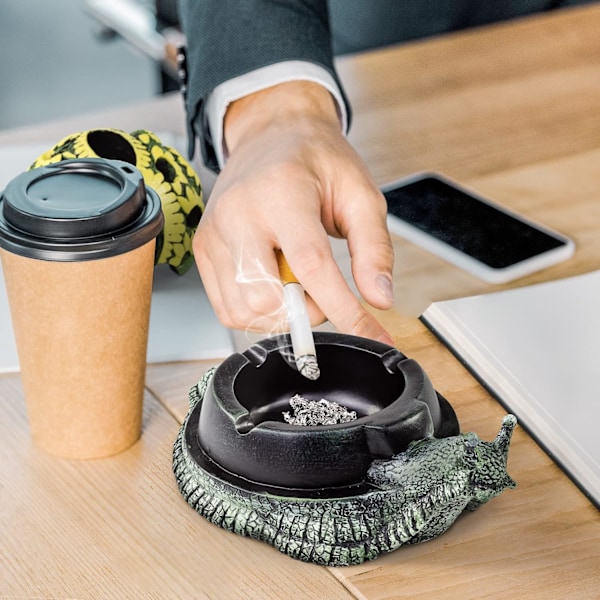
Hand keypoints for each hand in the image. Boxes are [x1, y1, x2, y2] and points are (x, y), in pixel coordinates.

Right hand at [193, 81, 394, 343]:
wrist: (271, 136)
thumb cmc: (316, 161)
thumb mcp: (360, 195)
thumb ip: (374, 248)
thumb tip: (380, 298)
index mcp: (281, 192)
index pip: (310, 266)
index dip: (342, 308)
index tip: (369, 332)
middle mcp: (238, 213)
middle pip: (267, 298)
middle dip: (305, 311)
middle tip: (322, 290)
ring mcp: (214, 233)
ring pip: (243, 310)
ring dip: (280, 315)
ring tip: (296, 284)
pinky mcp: (203, 249)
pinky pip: (226, 307)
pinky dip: (256, 312)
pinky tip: (274, 286)